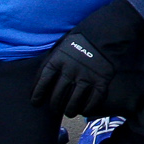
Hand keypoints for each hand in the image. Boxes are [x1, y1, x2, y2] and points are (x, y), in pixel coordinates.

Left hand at [31, 0, 143, 116]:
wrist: (107, 30)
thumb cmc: (82, 37)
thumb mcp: (61, 44)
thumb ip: (52, 60)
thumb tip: (43, 77)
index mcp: (57, 60)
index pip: (42, 83)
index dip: (37, 96)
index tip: (36, 103)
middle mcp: (69, 70)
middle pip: (57, 96)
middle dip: (54, 106)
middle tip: (55, 109)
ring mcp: (86, 76)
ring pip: (73, 102)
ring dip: (69, 110)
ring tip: (69, 112)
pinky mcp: (102, 80)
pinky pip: (93, 100)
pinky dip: (87, 108)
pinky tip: (84, 110)